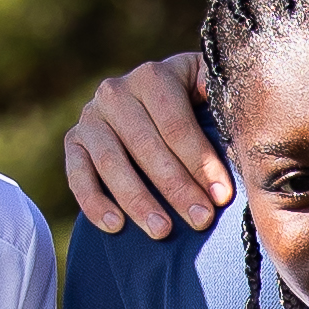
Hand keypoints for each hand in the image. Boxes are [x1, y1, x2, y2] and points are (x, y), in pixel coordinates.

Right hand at [63, 48, 224, 239]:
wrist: (148, 103)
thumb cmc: (193, 103)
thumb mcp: (208, 89)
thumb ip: (219, 95)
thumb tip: (236, 111)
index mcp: (153, 76)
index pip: (176, 124)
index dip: (200, 162)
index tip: (221, 196)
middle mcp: (115, 92)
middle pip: (145, 146)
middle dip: (176, 187)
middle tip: (200, 220)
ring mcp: (90, 117)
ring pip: (111, 163)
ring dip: (137, 201)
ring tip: (162, 231)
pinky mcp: (73, 141)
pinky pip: (77, 175)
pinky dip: (94, 203)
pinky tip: (115, 226)